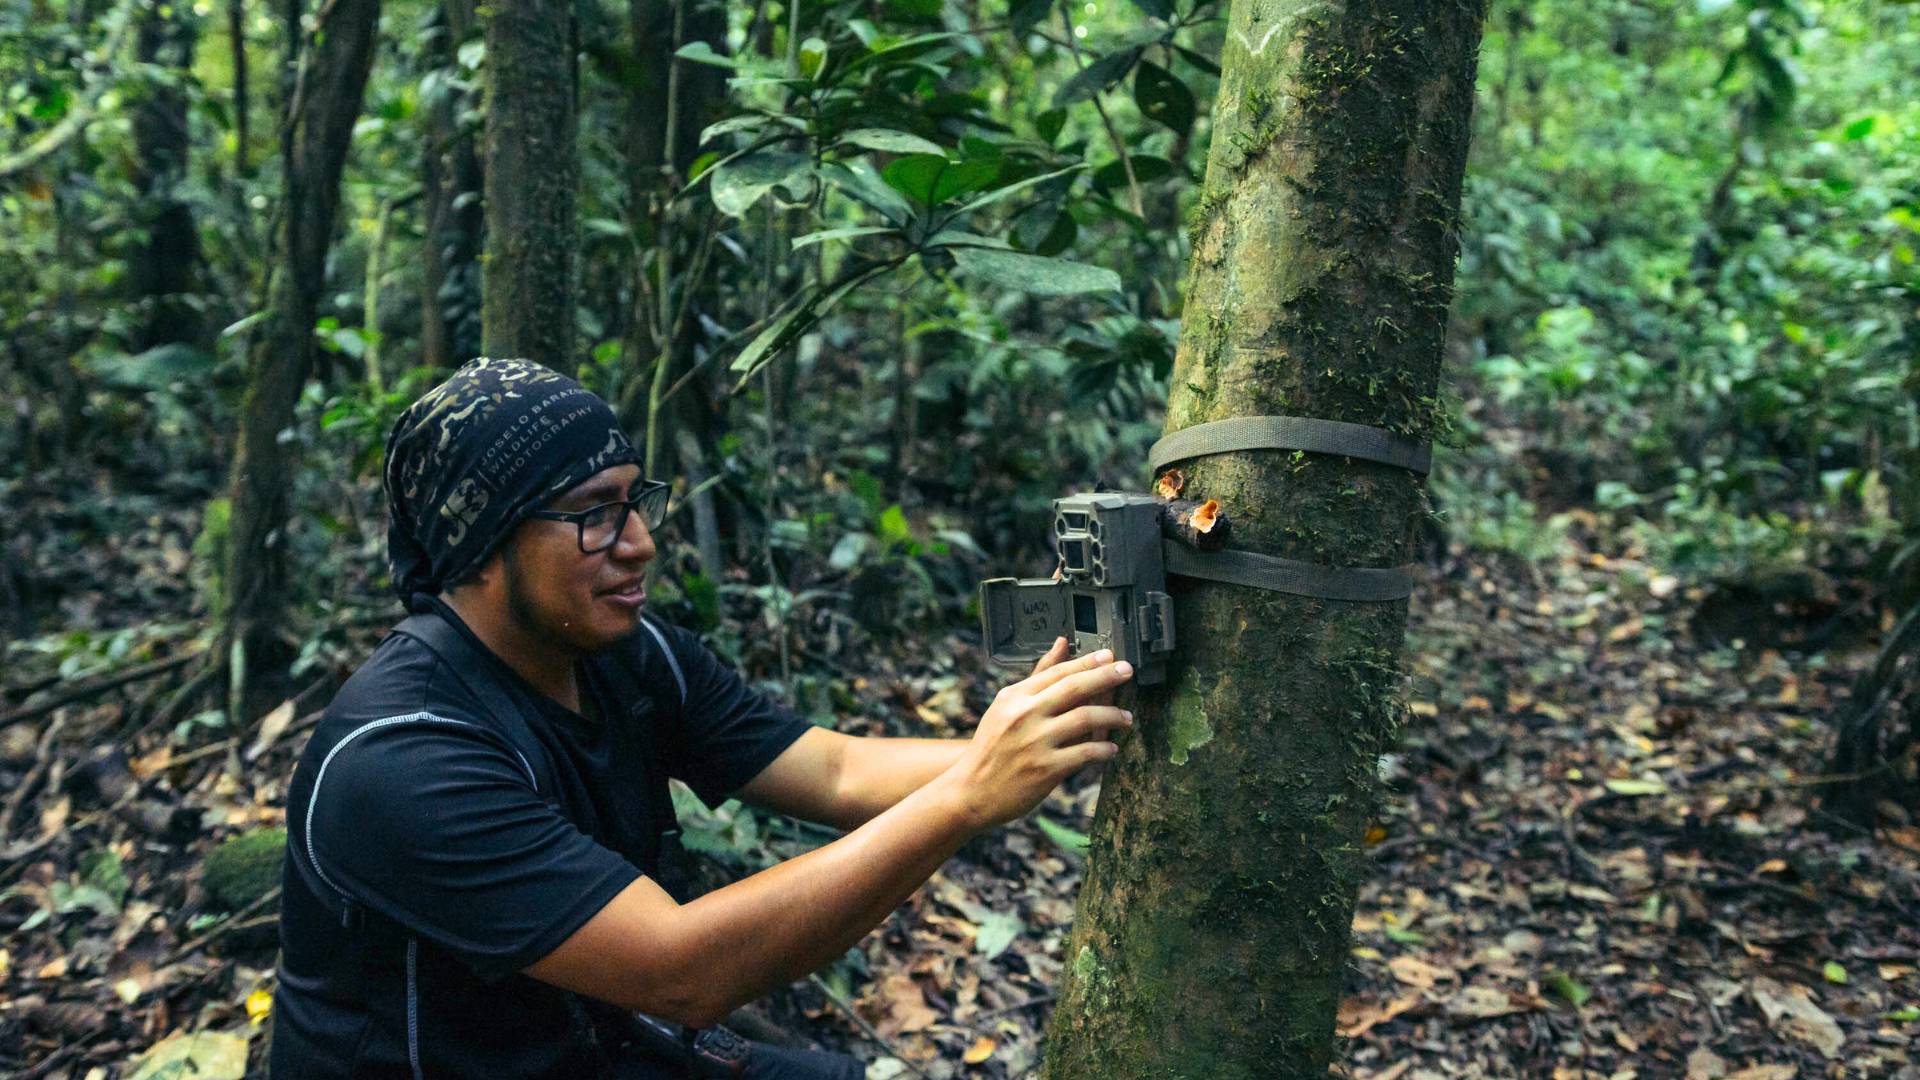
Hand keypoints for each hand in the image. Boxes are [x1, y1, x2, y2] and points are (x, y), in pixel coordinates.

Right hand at [943, 642, 1134, 829]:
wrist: (971, 791)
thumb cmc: (992, 747)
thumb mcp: (1007, 706)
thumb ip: (1038, 676)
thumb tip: (1061, 643)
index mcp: (1015, 696)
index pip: (1057, 672)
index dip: (1087, 662)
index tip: (1109, 656)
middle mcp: (1025, 715)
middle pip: (1075, 688)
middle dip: (1106, 676)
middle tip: (1127, 671)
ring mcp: (1036, 742)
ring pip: (1086, 718)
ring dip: (1113, 716)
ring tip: (1127, 718)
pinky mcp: (1046, 769)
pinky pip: (1086, 753)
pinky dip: (1104, 750)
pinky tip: (1112, 750)